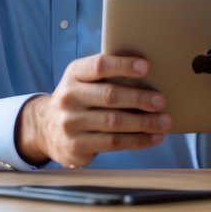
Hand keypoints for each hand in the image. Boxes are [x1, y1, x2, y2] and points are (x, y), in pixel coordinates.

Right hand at [15, 54, 168, 167]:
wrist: (45, 128)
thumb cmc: (79, 99)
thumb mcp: (83, 81)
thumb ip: (107, 76)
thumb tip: (150, 76)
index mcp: (74, 74)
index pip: (99, 65)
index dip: (123, 65)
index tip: (146, 66)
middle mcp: (69, 97)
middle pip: (109, 96)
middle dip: (139, 98)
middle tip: (161, 101)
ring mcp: (70, 123)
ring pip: (114, 123)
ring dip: (144, 123)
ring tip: (164, 122)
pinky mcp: (76, 146)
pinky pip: (113, 144)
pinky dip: (137, 141)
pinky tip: (153, 138)